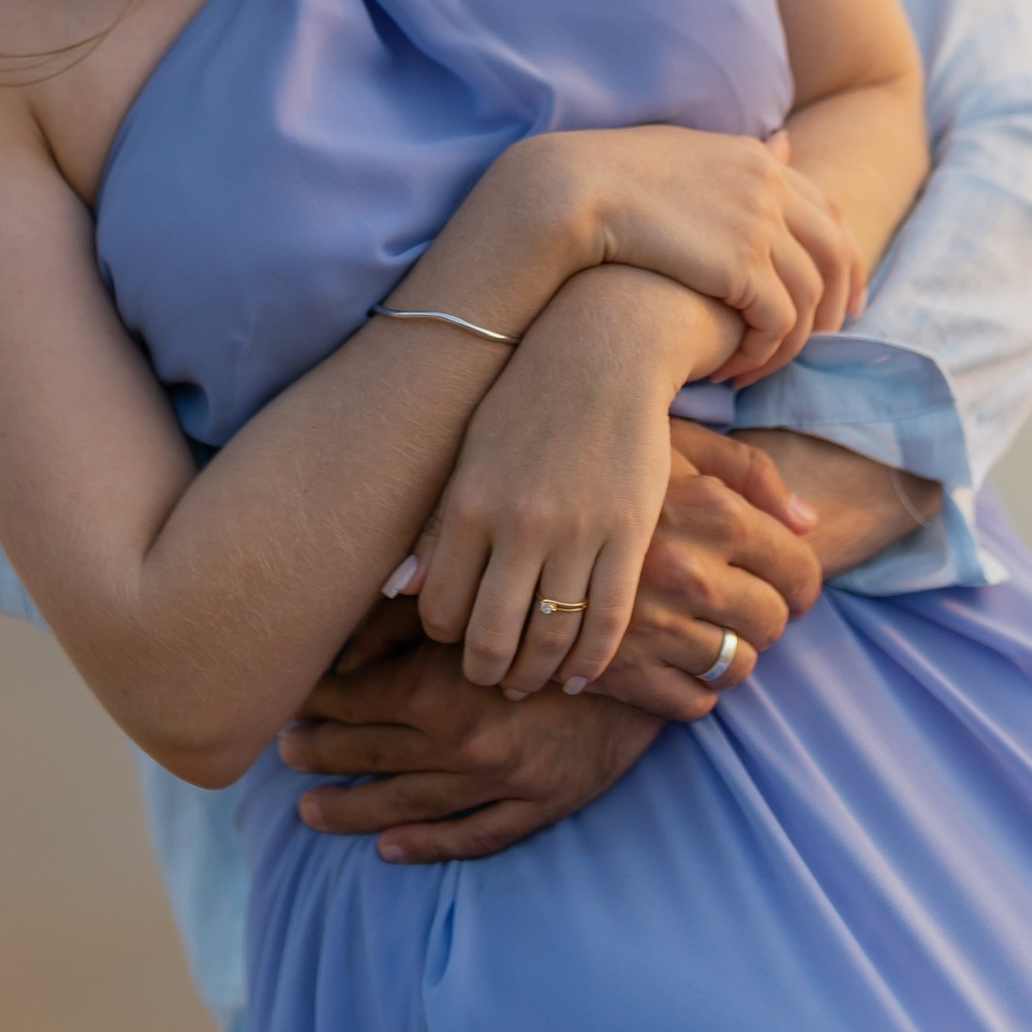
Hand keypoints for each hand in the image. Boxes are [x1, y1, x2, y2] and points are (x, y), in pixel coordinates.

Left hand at [280, 619, 665, 861]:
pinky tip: (389, 850)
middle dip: (319, 753)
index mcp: (437, 689)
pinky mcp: (538, 805)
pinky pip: (473, 838)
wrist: (655, 639)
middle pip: (367, 755)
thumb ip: (408, 611)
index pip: (349, 701)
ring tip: (308, 810)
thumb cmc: (558, 600)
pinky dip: (427, 847)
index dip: (310, 701)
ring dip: (351, 810)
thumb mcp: (479, 593)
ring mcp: (499, 783)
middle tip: (283, 752)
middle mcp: (460, 745)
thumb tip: (343, 635)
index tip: (283, 698)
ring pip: (405, 806)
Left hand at [403, 266, 684, 694]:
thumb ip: (440, 528)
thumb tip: (403, 592)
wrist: (603, 350)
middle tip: (495, 680)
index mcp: (468, 505)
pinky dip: (593, 659)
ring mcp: (577, 531)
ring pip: (551, 637)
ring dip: (538, 673)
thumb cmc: (525, 402)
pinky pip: (608, 618)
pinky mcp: (629, 532)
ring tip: (533, 680)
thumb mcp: (469, 455)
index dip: (447, 639)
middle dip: (489, 673)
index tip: (458, 642)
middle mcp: (518, 525)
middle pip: (493, 638)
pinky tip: (583, 674)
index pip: (441, 610)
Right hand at [499, 125, 860, 378]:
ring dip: (791, 341)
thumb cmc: (605, 180)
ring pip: (809, 298)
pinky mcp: (743, 266)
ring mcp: (760, 224)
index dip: (841, 257)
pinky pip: (778, 323)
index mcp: (755, 159)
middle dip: (839, 303)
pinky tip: (734, 368)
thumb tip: (779, 145)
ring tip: (759, 365)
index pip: (825, 211)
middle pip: (836, 254)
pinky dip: (764, 353)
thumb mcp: (681, 157)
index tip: (841, 295)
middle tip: (828, 340)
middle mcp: (769, 187)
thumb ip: (730, 165)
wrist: (569, 192)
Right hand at [588, 423, 824, 713]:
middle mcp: (690, 572)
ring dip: (729, 656)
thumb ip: (752, 474)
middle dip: (765, 619)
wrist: (511, 489)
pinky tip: (671, 662)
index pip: (798, 572)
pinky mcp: (617, 667)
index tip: (788, 587)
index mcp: (716, 513)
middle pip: (772, 623)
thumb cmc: (608, 453)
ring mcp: (653, 624)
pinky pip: (690, 703)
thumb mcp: (682, 443)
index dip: (800, 583)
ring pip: (735, 667)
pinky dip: (691, 692)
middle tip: (740, 607)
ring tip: (704, 633)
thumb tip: (811, 523)